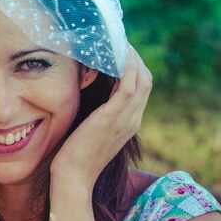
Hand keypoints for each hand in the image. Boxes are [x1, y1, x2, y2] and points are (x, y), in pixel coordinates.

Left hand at [50, 46, 151, 191]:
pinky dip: (127, 68)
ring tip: (117, 43)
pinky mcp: (111, 118)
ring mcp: (125, 120)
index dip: (134, 67)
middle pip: (146, 80)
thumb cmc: (76, 155)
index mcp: (129, 123)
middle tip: (118, 43)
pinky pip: (128, 86)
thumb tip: (89, 94)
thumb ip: (98, 114)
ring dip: (132, 58)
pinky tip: (117, 55)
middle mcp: (132, 120)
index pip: (141, 88)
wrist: (73, 178)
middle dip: (135, 58)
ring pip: (141, 80)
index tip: (119, 52)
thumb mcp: (92, 130)